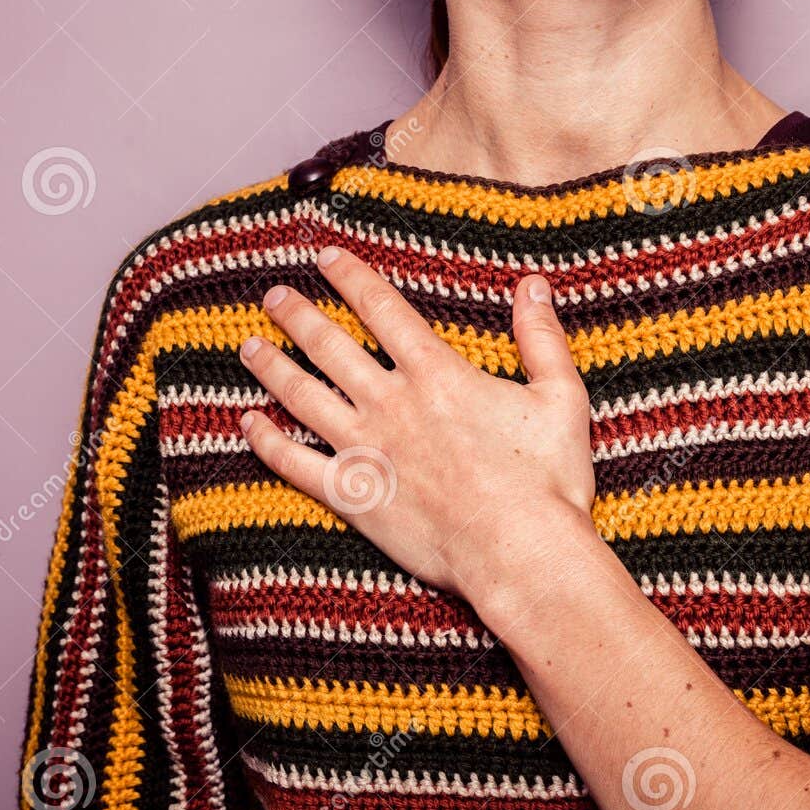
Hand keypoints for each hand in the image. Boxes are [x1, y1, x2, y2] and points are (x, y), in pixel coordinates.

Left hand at [238, 245, 595, 601]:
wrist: (520, 552)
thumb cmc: (547, 480)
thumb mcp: (561, 397)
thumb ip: (542, 339)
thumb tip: (533, 287)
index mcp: (437, 374)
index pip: (382, 310)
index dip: (350, 278)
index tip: (325, 257)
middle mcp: (392, 403)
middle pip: (330, 346)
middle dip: (297, 316)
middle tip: (273, 297)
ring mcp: (367, 449)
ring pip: (303, 396)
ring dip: (271, 368)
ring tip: (248, 346)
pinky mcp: (354, 496)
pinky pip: (296, 464)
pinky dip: (267, 442)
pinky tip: (248, 424)